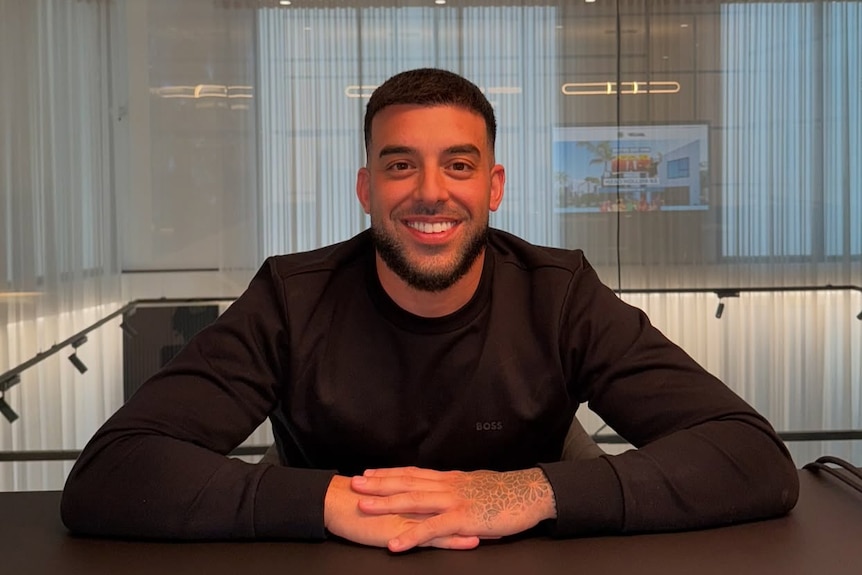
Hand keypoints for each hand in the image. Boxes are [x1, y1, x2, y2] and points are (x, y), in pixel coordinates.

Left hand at [350, 466, 556, 551]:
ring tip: (362, 507)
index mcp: (450, 479)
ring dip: (385, 504)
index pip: (413, 473)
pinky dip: (411, 535)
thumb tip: (445, 492)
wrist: (531, 494)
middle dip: (378, 484)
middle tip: (353, 483)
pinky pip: (432, 529)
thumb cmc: (507, 494)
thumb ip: (458, 490)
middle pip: (407, 482)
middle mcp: (448, 486)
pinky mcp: (463, 519)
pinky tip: (395, 544)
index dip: (390, 473)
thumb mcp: (477, 486)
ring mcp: (454, 501)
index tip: (369, 472)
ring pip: (413, 501)